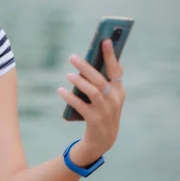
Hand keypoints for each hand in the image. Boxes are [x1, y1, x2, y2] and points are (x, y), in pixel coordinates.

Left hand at [58, 39, 125, 156]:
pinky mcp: (95, 121)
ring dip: (78, 81)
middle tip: (72, 57)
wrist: (103, 140)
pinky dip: (70, 97)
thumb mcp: (106, 96)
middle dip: (86, 67)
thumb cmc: (102, 111)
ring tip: (68, 75)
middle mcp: (115, 100)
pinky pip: (81, 106)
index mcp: (119, 91)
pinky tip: (61, 90)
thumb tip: (87, 61)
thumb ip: (100, 81)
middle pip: (100, 79)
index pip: (116, 69)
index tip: (104, 40)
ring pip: (92, 91)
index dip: (111, 55)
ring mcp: (106, 111)